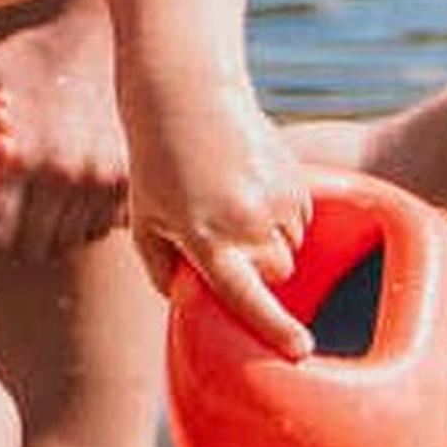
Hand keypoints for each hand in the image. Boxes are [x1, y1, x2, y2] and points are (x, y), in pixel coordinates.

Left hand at [0, 0, 129, 263]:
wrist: (98, 32)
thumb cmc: (26, 57)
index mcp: (23, 157)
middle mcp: (67, 176)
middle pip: (34, 249)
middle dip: (18, 229)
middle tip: (16, 196)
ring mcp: (104, 180)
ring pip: (70, 241)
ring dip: (54, 224)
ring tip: (46, 184)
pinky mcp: (131, 178)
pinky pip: (104, 225)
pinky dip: (87, 214)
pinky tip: (75, 179)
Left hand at [121, 87, 312, 354]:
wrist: (188, 96)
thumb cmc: (157, 164)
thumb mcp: (145, 221)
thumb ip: (163, 271)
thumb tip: (191, 304)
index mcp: (206, 238)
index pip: (247, 296)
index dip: (275, 327)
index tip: (301, 350)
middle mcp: (247, 222)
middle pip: (277, 275)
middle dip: (259, 269)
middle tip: (224, 236)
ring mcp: (276, 200)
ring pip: (291, 247)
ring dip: (269, 239)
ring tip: (231, 200)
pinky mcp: (295, 181)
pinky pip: (300, 219)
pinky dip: (281, 214)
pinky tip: (249, 184)